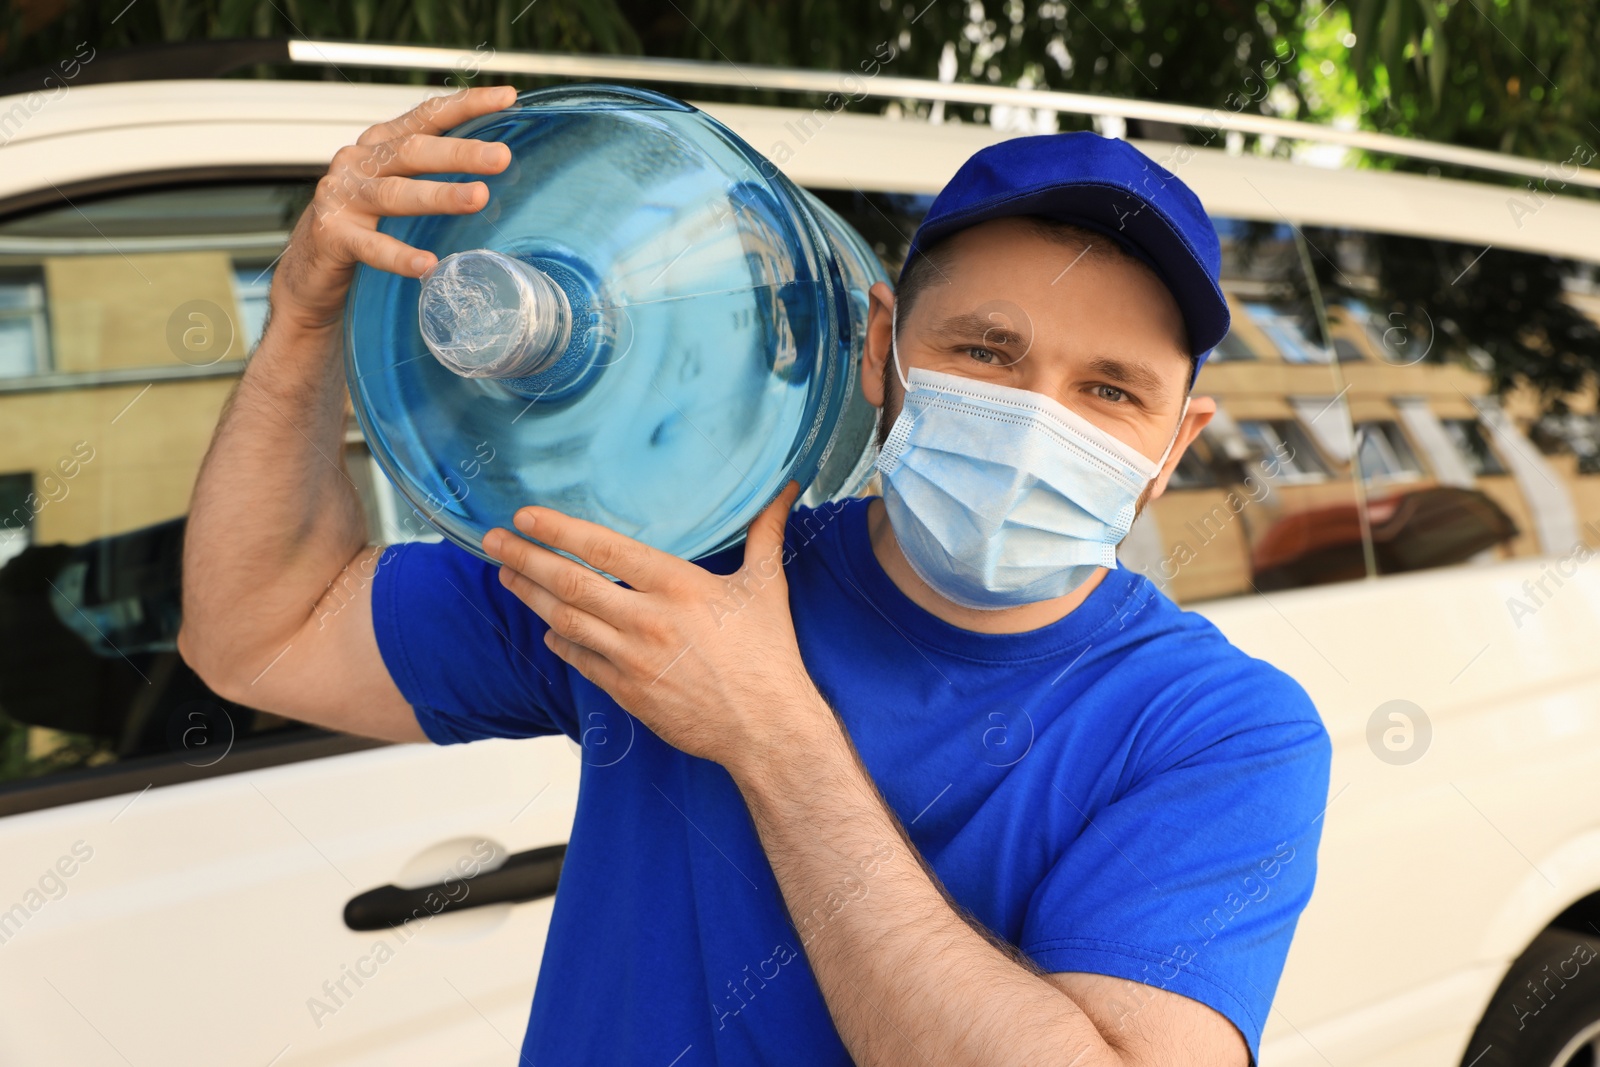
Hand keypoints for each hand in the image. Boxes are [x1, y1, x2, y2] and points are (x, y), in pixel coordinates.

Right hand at [270, 85, 516, 332]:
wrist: (309, 269)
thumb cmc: (361, 224)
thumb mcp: (395, 189)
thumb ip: (429, 173)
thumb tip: (497, 166)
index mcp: (380, 145)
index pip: (426, 116)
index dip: (465, 104)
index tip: (507, 98)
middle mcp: (359, 162)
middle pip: (413, 150)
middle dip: (459, 152)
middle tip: (501, 156)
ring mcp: (342, 197)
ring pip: (395, 193)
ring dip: (439, 195)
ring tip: (477, 197)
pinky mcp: (332, 235)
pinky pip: (371, 246)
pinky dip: (399, 255)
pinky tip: (427, 264)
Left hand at [482, 482, 835, 770]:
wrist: (767, 729)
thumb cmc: (769, 655)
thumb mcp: (768, 586)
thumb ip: (766, 532)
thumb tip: (786, 487)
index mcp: (678, 586)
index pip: (604, 549)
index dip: (559, 530)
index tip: (526, 517)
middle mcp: (647, 620)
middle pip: (571, 583)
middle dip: (526, 558)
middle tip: (493, 541)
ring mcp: (633, 659)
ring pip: (566, 621)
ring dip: (531, 596)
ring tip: (507, 575)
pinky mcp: (628, 693)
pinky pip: (581, 661)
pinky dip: (559, 643)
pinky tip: (546, 628)